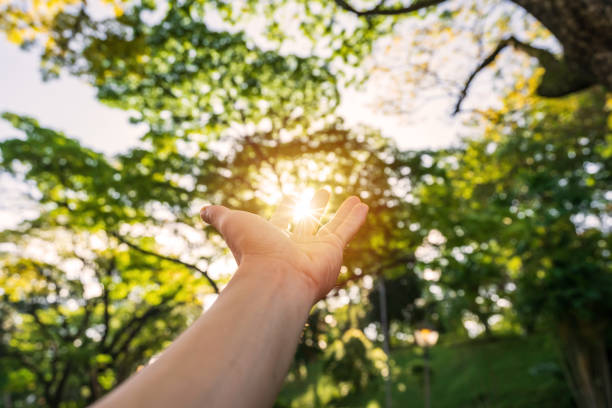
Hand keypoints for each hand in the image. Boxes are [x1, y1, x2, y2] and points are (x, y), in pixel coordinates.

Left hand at [200, 190, 367, 300]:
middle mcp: (295, 247)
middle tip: (322, 191)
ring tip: (351, 196)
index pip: (281, 220)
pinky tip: (363, 204)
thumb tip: (202, 210)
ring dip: (341, 212)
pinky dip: (354, 218)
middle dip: (315, 207)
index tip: (292, 196)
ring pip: (331, 226)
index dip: (287, 207)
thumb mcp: (232, 224)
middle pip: (308, 223)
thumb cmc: (253, 251)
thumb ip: (218, 216)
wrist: (275, 278)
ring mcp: (315, 251)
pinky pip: (346, 231)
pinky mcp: (333, 252)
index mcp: (272, 241)